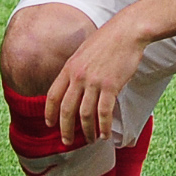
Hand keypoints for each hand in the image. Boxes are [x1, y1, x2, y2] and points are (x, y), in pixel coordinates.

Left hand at [44, 18, 146, 143]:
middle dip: (65, 129)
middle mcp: (78, 76)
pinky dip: (103, 126)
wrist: (126, 32)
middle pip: (66, 109)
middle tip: (67, 142)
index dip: (49, 113)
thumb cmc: (107, 41)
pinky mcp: (111, 86)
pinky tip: (105, 135)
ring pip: (84, 114)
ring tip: (91, 140)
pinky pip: (104, 112)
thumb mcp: (83, 53)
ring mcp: (94, 82)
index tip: (49, 125)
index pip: (52, 95)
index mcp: (69, 68)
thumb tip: (72, 86)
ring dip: (87, 131)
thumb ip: (75, 70)